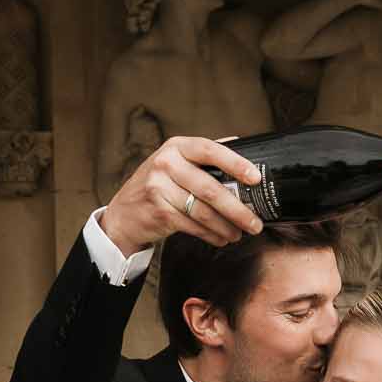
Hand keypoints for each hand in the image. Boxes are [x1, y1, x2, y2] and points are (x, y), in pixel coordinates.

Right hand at [101, 136, 263, 254]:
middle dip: (238, 209)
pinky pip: (193, 226)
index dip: (236, 163)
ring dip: (227, 226)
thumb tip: (241, 143)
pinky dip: (211, 235)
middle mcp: (166, 164)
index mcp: (177, 147)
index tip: (256, 177)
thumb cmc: (158, 185)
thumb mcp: (175, 161)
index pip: (210, 150)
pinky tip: (221, 238)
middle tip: (255, 222)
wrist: (124, 213)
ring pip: (203, 211)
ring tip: (241, 234)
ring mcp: (159, 188)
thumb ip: (203, 154)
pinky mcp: (159, 212)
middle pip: (211, 189)